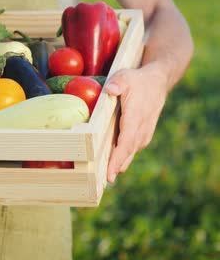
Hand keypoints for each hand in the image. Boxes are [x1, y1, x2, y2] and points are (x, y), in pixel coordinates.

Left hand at [105, 64, 167, 182]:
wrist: (158, 81)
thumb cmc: (138, 80)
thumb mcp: (125, 77)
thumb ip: (117, 83)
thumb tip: (110, 90)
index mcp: (135, 118)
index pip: (125, 143)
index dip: (117, 159)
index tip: (110, 174)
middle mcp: (141, 129)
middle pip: (127, 152)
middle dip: (115, 167)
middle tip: (102, 182)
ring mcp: (143, 132)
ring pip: (130, 152)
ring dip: (118, 165)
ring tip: (105, 178)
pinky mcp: (142, 134)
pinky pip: (131, 148)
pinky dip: (122, 157)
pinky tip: (112, 164)